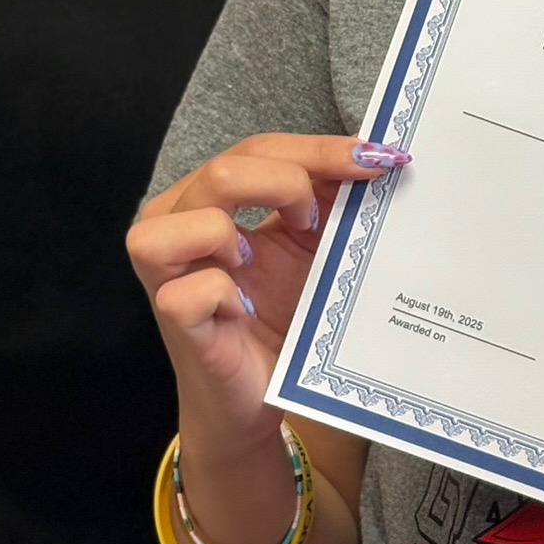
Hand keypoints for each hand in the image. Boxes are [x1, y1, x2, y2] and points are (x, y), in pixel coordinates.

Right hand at [127, 133, 408, 445]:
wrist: (260, 393)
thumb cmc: (281, 313)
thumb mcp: (311, 243)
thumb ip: (328, 194)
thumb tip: (373, 154)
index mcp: (209, 195)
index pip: (259, 149)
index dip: (319, 149)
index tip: (377, 159)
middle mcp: (177, 220)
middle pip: (227, 168)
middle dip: (289, 183)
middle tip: (314, 223)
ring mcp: (165, 270)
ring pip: (199, 210)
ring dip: (243, 229)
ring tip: (258, 260)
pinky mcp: (171, 316)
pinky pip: (191, 289)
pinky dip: (224, 291)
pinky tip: (240, 309)